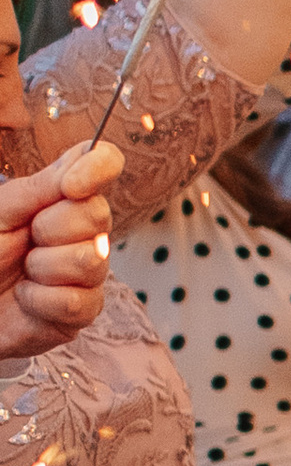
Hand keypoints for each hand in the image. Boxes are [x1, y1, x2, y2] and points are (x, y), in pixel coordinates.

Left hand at [0, 140, 118, 361]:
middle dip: (50, 228)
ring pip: (90, 260)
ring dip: (42, 267)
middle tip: (26, 239)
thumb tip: (85, 158)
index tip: (71, 185)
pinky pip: (76, 301)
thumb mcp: (0, 214)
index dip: (99, 167)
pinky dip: (39, 300)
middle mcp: (87, 229)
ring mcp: (91, 269)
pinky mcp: (86, 308)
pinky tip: (26, 297)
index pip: (105, 162)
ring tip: (24, 271)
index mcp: (65, 196)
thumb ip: (39, 188)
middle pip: (98, 213)